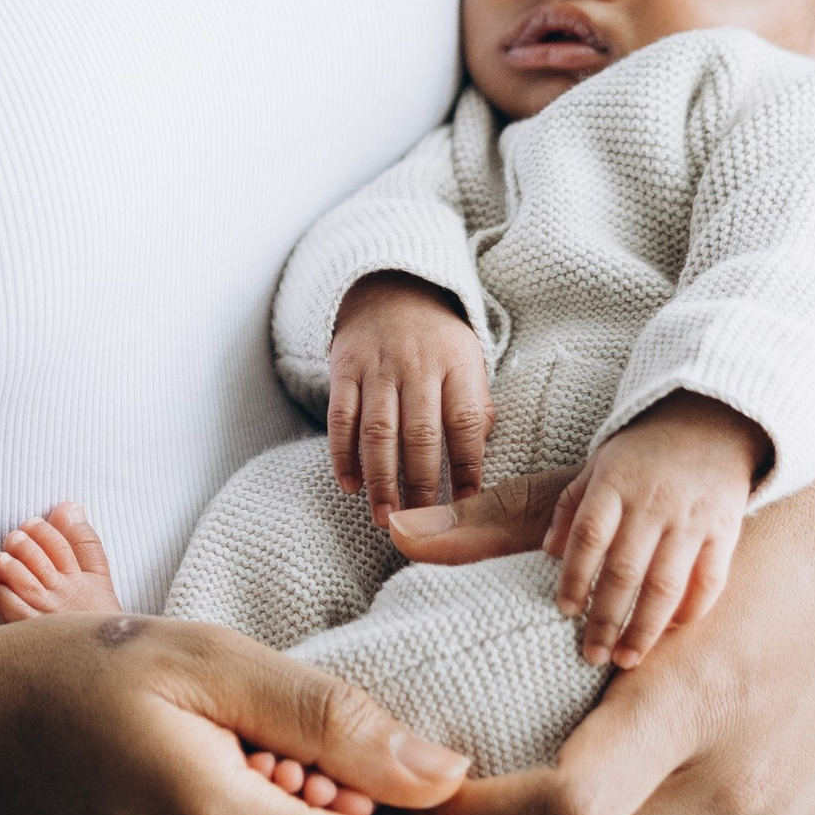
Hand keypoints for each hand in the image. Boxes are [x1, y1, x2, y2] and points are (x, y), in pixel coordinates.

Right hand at [328, 273, 489, 524]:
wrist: (392, 289)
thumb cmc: (439, 342)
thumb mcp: (470, 362)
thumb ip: (474, 409)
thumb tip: (473, 470)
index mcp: (457, 364)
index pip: (465, 422)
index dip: (467, 467)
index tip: (465, 504)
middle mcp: (417, 365)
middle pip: (420, 434)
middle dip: (420, 485)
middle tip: (419, 524)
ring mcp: (377, 367)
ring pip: (378, 431)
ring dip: (381, 480)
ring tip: (385, 517)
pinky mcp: (344, 369)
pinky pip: (341, 417)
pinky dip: (343, 455)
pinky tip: (351, 485)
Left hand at [544, 392, 768, 667]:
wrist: (712, 420)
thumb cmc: (645, 450)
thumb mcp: (599, 463)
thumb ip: (572, 506)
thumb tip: (548, 552)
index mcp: (615, 483)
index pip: (589, 537)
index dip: (575, 578)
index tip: (565, 612)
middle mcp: (652, 502)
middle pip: (624, 571)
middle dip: (605, 619)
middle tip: (591, 654)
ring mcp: (692, 517)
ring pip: (665, 584)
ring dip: (644, 628)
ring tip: (626, 657)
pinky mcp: (725, 528)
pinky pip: (710, 579)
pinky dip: (692, 610)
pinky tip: (672, 631)